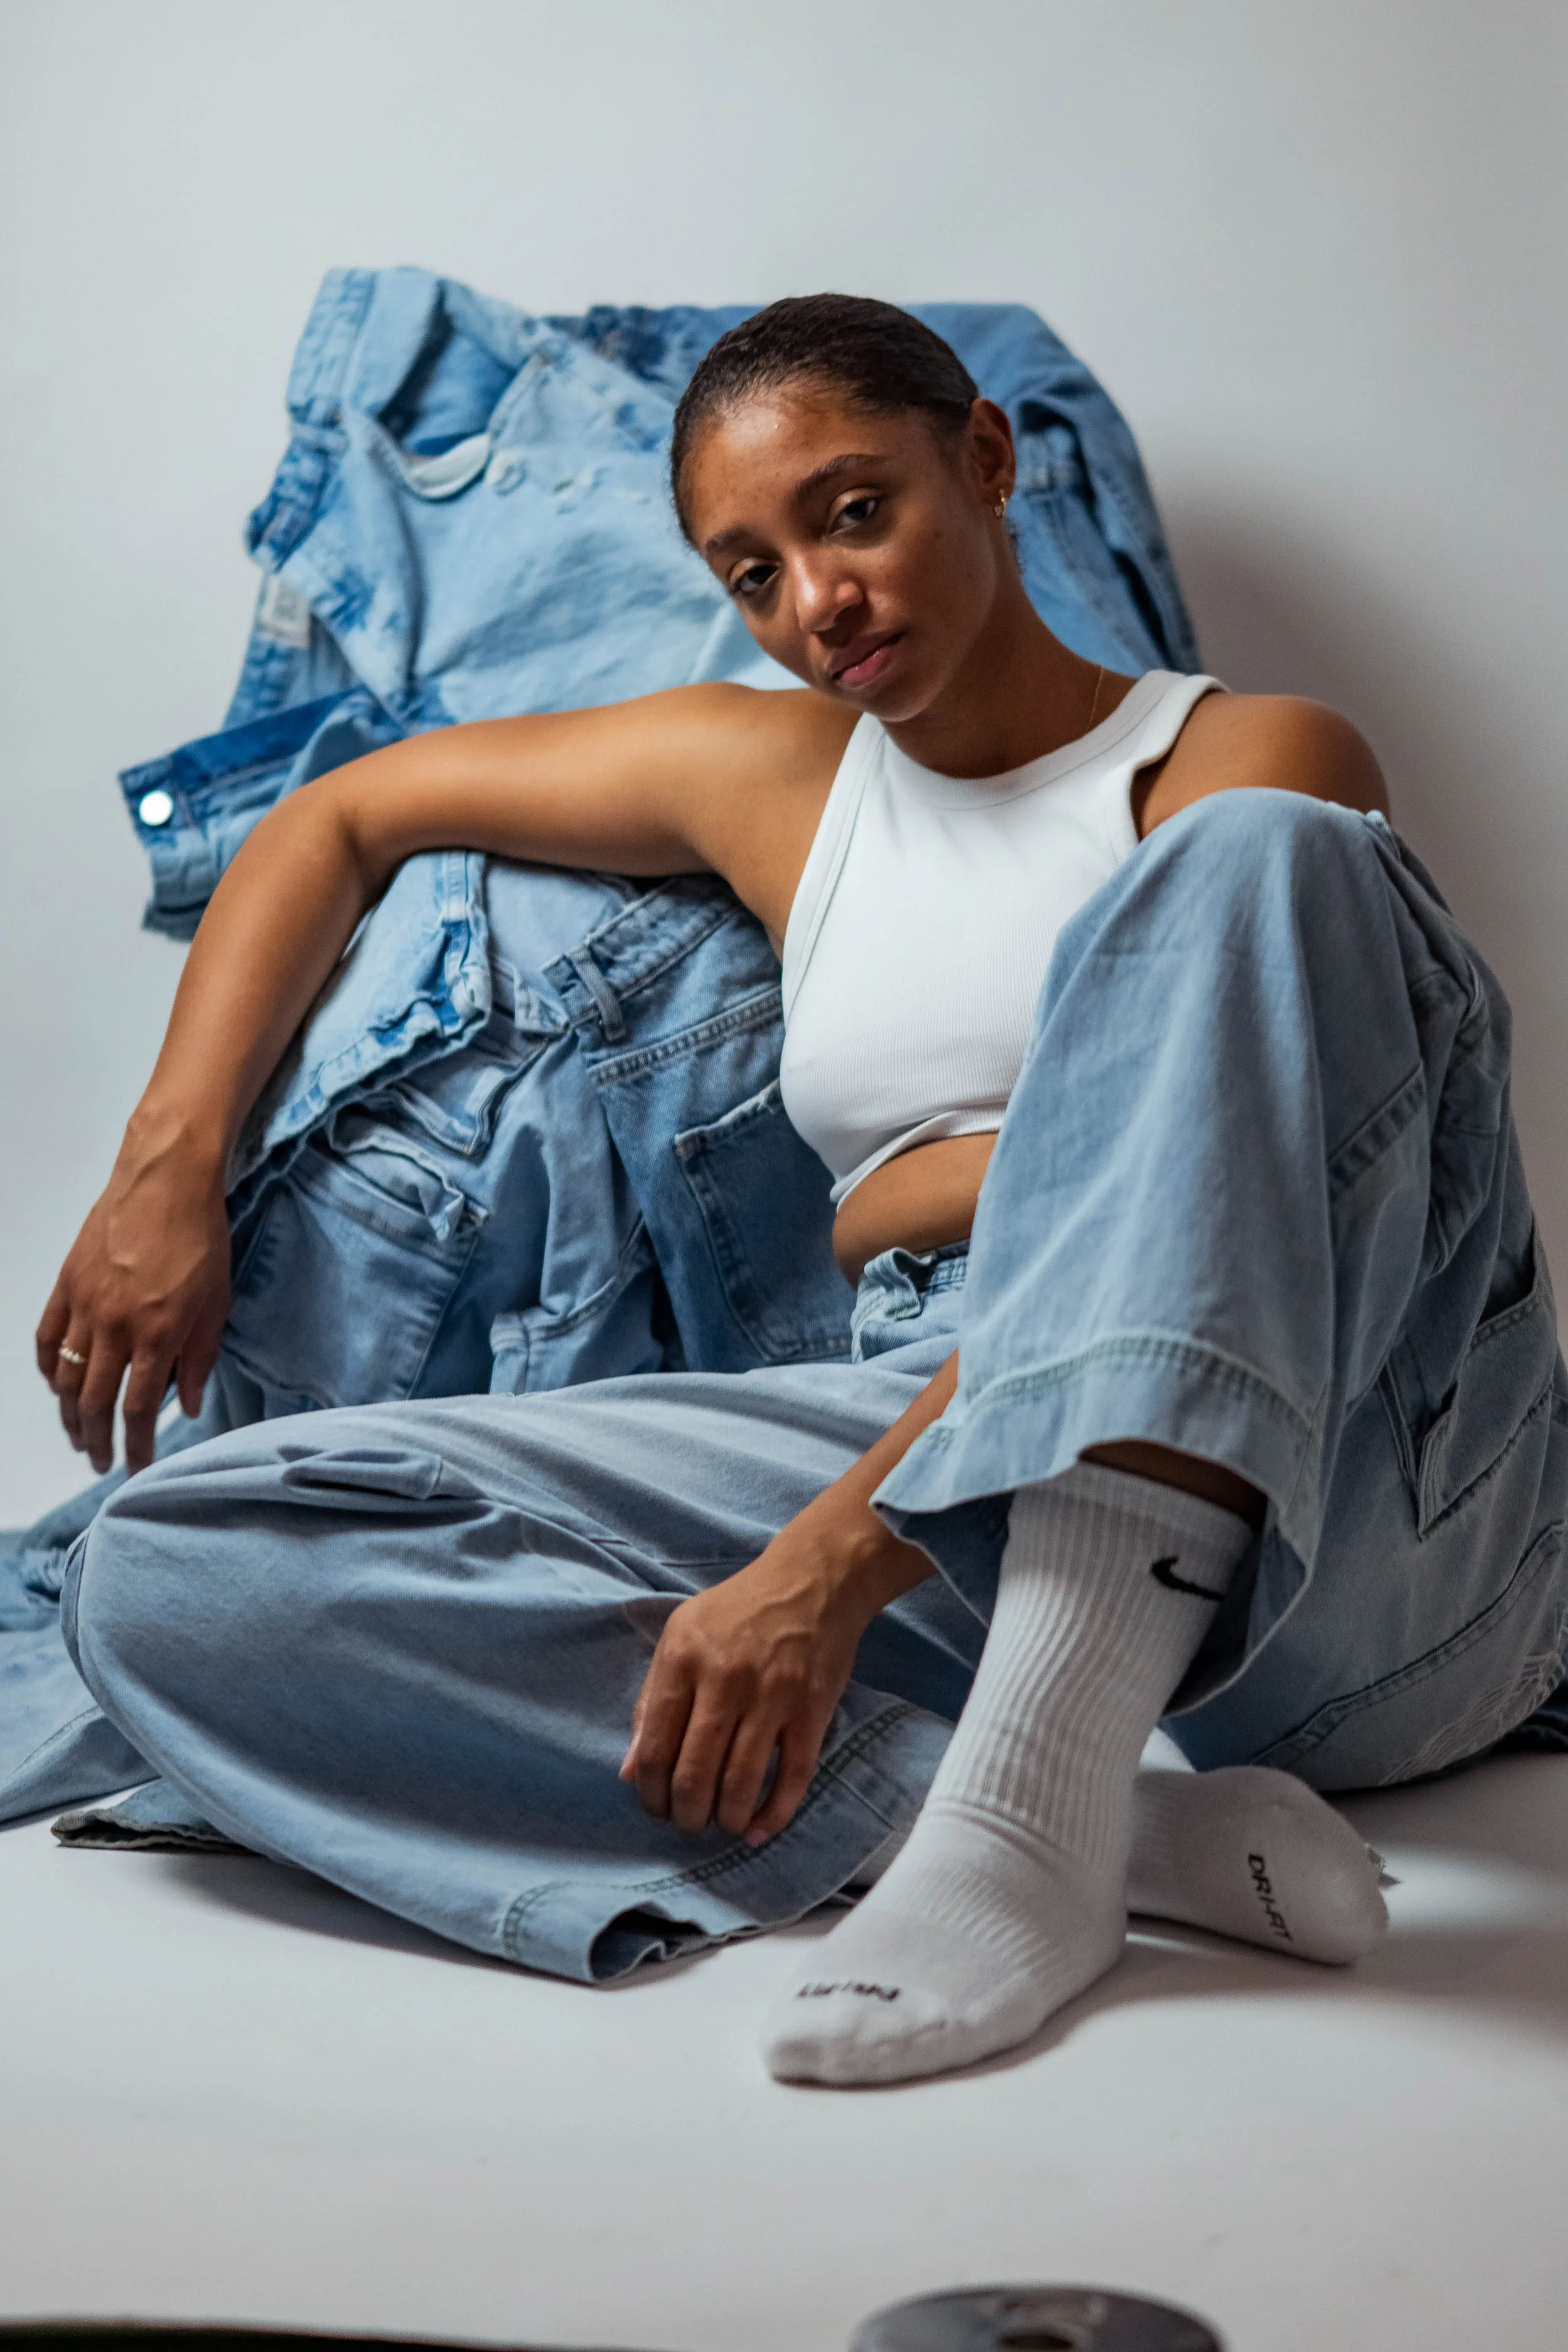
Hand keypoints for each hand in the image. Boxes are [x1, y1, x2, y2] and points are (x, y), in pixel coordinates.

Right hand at [36, 1115, 231, 1476]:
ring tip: (79, 1433)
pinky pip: (46, 1338)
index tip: (138, 1469)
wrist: (166, 1181)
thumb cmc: (201, 1239)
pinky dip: (47, 1367)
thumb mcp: (217, 1303)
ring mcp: (84, 1306)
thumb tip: (189, 1405)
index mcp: (157, 1335)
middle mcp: (114, 1327)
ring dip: (68, 1413)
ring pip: (63, 1376)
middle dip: (97, 1440)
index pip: (139, 1409)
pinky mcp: (66, 1284)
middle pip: (93, 1402)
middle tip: (101, 1462)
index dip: (136, 1446)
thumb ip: (200, 1358)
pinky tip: (55, 1383)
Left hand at [619, 1507, 890, 1847]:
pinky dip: (772, 1815)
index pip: (655, 1750)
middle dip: (686, 1816)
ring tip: (720, 1822)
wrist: (812, 1582)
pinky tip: (756, 1829)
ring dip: (724, 1820)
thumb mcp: (679, 1637)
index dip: (650, 1795)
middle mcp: (725, 1680)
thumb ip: (651, 1703)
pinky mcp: (812, 1711)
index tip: (656, 1808)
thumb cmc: (737, 1612)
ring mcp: (772, 1697)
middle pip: (694, 1777)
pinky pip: (791, 1779)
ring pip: (740, 1785)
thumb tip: (630, 1773)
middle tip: (688, 1822)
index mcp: (683, 1660)